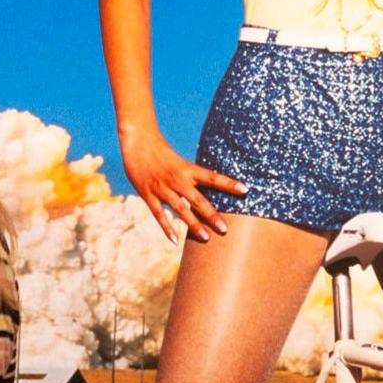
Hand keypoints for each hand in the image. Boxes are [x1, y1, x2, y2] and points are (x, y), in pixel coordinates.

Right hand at [118, 129, 245, 243]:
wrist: (137, 142)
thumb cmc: (161, 151)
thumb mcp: (180, 162)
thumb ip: (194, 175)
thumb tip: (213, 183)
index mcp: (187, 169)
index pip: (212, 177)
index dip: (228, 183)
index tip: (245, 190)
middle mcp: (176, 179)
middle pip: (197, 199)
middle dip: (211, 215)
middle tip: (224, 229)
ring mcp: (162, 188)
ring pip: (180, 209)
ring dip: (193, 224)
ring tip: (206, 238)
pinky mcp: (148, 194)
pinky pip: (158, 214)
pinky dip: (166, 227)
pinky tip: (175, 240)